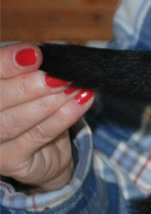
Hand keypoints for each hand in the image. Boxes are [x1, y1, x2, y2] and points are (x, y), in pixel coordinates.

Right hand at [0, 43, 93, 191]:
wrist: (46, 153)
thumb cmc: (33, 110)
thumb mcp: (30, 84)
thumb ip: (33, 69)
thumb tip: (51, 52)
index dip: (7, 63)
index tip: (35, 54)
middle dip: (28, 85)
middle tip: (56, 75)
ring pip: (16, 121)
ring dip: (48, 101)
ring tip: (72, 86)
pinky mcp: (10, 161)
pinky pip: (38, 135)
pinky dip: (62, 117)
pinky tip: (81, 101)